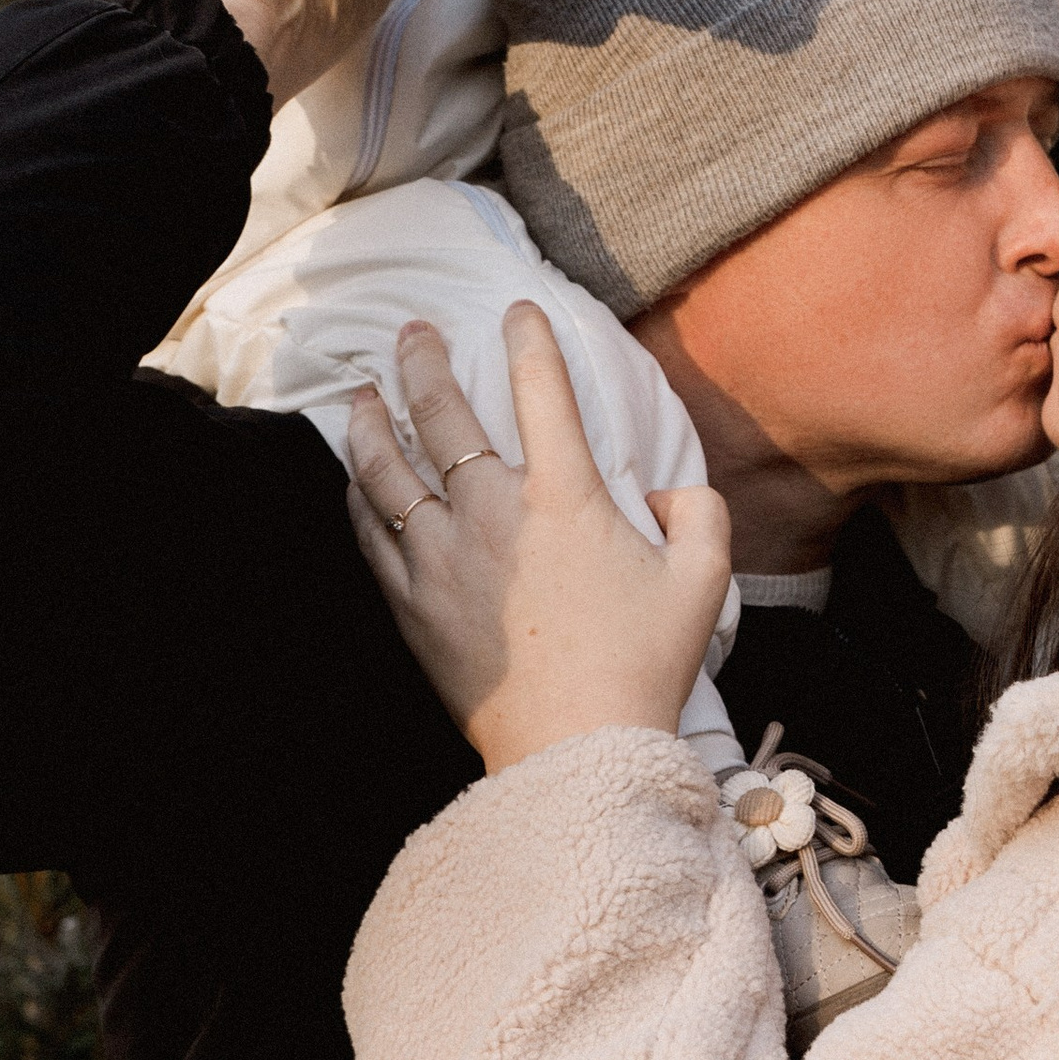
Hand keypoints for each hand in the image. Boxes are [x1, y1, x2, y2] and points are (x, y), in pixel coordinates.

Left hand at [345, 306, 731, 772]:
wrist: (576, 750)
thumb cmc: (643, 667)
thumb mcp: (703, 582)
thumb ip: (702, 515)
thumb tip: (673, 493)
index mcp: (565, 497)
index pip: (541, 390)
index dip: (529, 338)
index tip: (517, 308)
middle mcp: (492, 514)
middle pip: (442, 414)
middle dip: (423, 360)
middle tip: (413, 331)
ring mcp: (442, 557)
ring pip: (387, 468)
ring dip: (372, 419)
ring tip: (362, 392)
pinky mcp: (412, 603)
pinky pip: (370, 531)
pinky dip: (359, 494)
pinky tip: (355, 477)